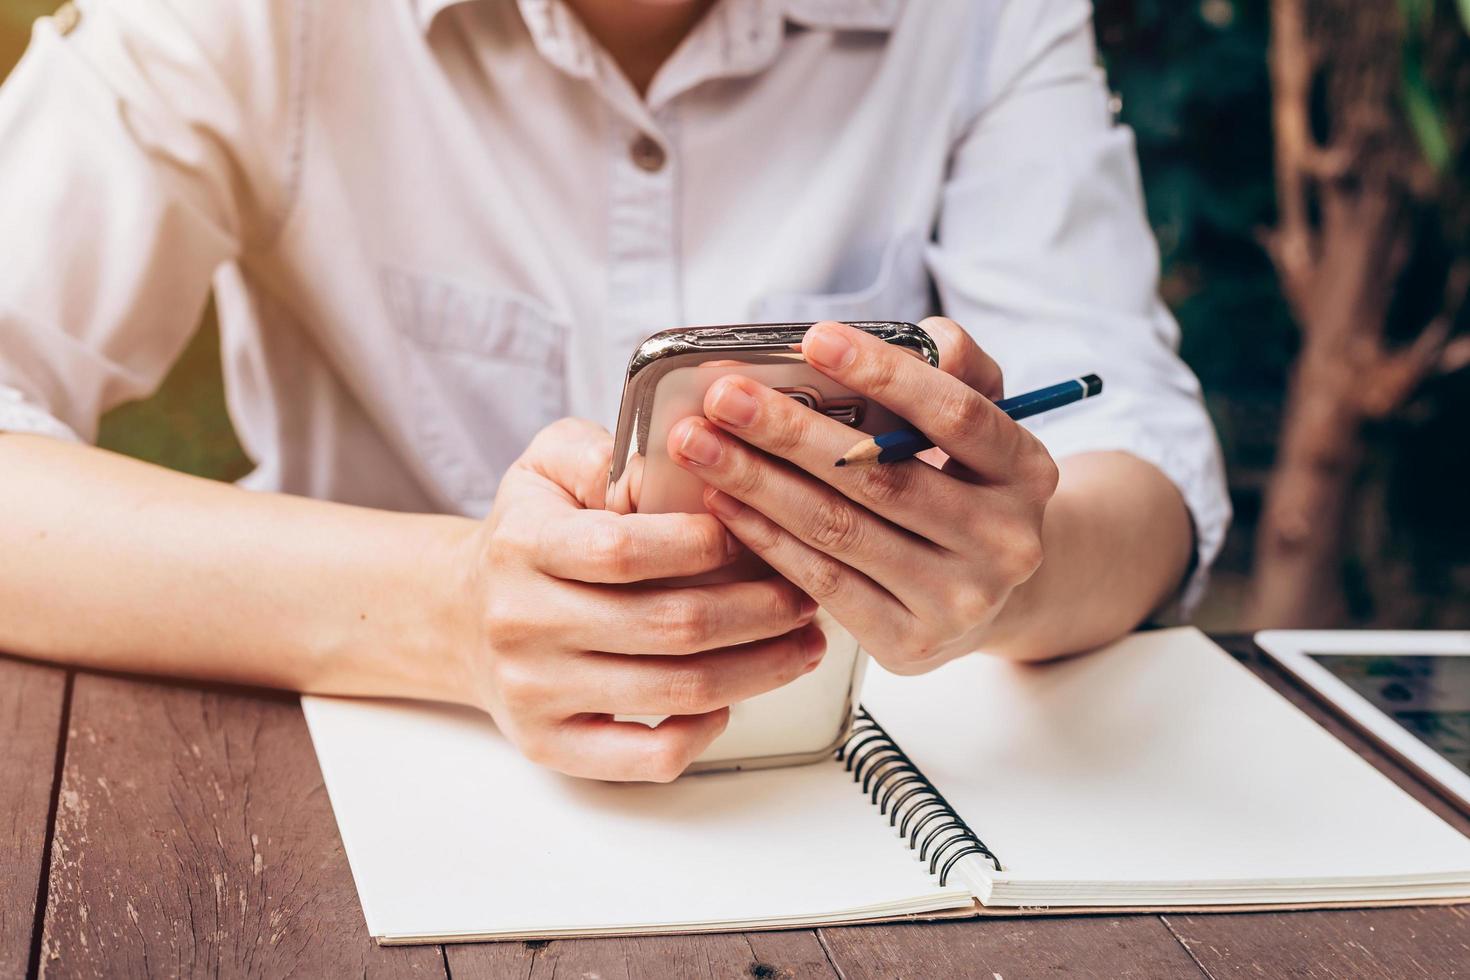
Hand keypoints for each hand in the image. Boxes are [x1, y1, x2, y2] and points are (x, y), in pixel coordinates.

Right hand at [461, 418, 824, 780]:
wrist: (460, 617)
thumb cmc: (527, 535)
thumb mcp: (546, 466)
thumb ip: (605, 452)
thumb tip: (675, 468)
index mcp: (523, 545)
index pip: (625, 550)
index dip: (704, 544)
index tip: (753, 530)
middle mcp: (523, 623)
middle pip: (670, 626)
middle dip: (760, 609)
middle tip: (804, 591)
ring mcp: (535, 692)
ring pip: (676, 690)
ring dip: (758, 668)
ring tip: (801, 642)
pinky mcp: (552, 745)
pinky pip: (647, 758)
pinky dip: (704, 732)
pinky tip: (733, 698)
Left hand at [666, 318, 1058, 674]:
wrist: (991, 596)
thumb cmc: (964, 488)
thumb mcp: (978, 425)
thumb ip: (955, 372)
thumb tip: (921, 338)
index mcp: (1025, 471)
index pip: (953, 413)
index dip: (884, 374)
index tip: (814, 338)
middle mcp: (1004, 540)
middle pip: (880, 476)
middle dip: (789, 431)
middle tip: (723, 397)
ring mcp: (959, 600)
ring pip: (839, 530)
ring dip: (758, 482)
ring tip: (698, 444)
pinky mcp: (910, 644)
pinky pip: (822, 582)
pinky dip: (764, 537)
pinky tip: (721, 501)